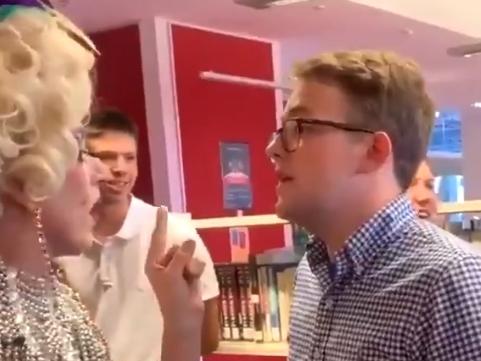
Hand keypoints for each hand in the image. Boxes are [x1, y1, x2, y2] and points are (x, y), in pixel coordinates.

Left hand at [145, 208, 204, 335]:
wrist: (185, 317)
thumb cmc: (172, 297)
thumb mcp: (173, 274)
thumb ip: (180, 255)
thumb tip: (190, 241)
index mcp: (154, 263)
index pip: (157, 238)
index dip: (160, 223)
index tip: (161, 208)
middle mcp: (165, 263)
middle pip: (178, 246)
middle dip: (183, 255)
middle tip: (181, 272)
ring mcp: (178, 268)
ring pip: (190, 254)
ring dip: (191, 265)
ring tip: (188, 280)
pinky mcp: (189, 273)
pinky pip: (197, 262)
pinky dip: (197, 271)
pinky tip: (194, 281)